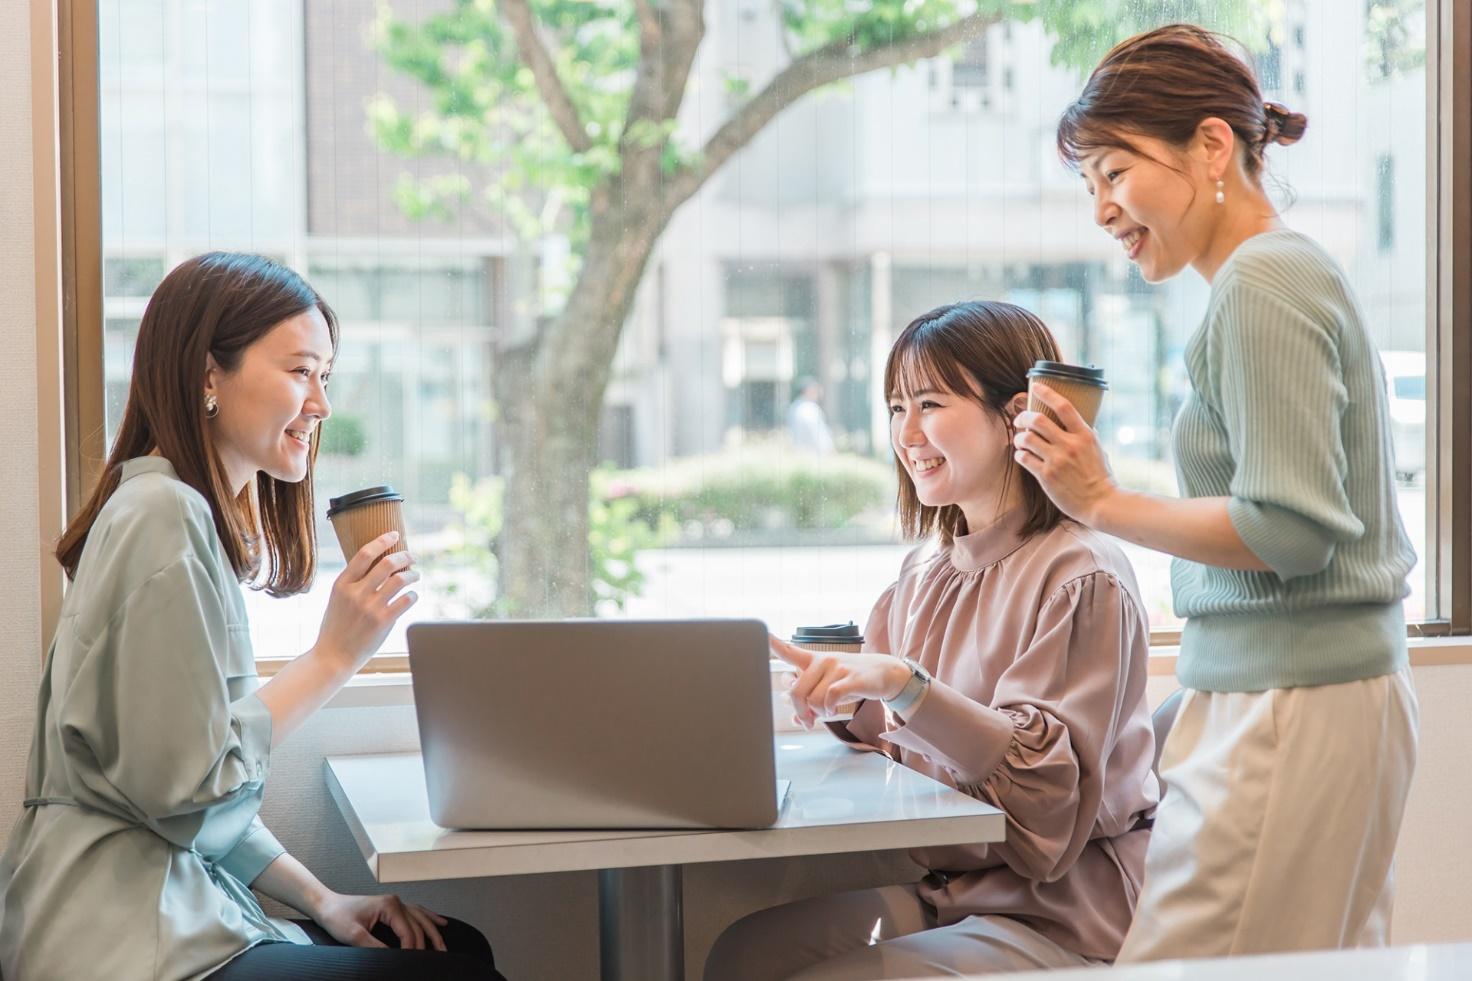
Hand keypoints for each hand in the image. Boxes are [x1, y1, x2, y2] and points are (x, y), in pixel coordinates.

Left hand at [312, 891, 447, 950]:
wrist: (326, 904)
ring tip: (444, 946)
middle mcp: (396, 902)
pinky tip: (440, 922)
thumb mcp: (353, 935)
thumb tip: (392, 958)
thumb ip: (375, 947)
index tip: (412, 963)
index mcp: (389, 906)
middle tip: (438, 958)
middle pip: (419, 926)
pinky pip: (417, 912)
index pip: (408, 932)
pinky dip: (429, 918)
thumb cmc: (337, 916)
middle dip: (429, 943)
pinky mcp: (392, 906)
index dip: (413, 950)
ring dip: (434, 932)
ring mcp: (395, 903)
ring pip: (422, 918)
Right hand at [313, 532, 419, 671]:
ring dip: (413, 574)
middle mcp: (356, 593)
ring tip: (416, 575)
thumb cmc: (336, 627)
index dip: (382, 540)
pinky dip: (413, 595)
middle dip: (404, 556)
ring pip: (400, 580)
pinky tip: (412, 596)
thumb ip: (353, 582)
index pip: (365, 554)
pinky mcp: (383, 622)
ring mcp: (370, 608)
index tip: (394, 535)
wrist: (332, 657)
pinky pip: (406, 600)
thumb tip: (377, 564)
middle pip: (387, 563)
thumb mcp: (337, 599)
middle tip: (412, 557)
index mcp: (341, 584)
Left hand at [770, 635, 909, 728]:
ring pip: (813, 700)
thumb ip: (808, 699)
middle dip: (799, 712)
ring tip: (825, 712)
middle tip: (807, 721)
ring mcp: (837, 668)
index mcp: (813, 661)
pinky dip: (829, 709)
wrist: (884, 673)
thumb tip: (795, 717)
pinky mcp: (851, 678)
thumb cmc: (850, 679)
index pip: (789, 651)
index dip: (773, 644)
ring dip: (817, 713)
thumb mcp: (827, 685)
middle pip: (795, 692)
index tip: (761, 634)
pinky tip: (833, 710)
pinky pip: (830, 698)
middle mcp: (822, 661)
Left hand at [1012, 383, 1118, 526]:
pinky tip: (1022, 455)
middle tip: (1019, 420)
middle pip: (1039, 419)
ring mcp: (1057, 460)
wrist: (1101, 503)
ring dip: (1019, 437)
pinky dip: (1020, 454)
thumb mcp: (1098, 449)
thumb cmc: (1100, 476)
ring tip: (1020, 441)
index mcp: (1085, 435)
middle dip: (1024, 417)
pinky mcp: (1047, 476)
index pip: (1064, 406)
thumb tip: (1077, 421)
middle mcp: (1070, 445)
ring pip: (1027, 438)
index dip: (1047, 393)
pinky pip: (1024, 458)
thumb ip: (1085, 435)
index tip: (1036, 387)